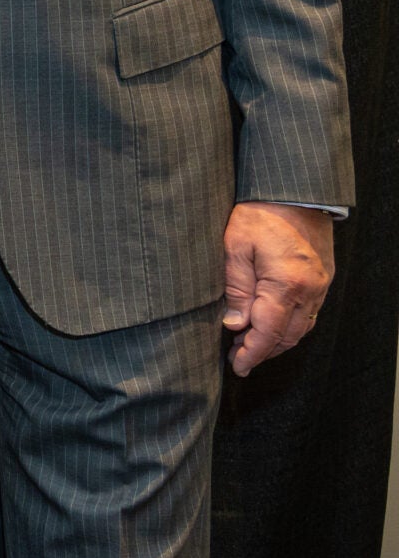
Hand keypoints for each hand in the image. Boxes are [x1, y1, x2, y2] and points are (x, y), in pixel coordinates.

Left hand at [222, 201, 334, 376]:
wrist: (295, 191)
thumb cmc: (259, 214)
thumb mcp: (235, 247)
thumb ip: (236, 289)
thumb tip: (234, 324)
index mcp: (286, 285)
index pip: (268, 333)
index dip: (251, 353)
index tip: (237, 367)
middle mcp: (309, 291)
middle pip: (287, 336)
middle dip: (263, 352)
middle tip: (239, 359)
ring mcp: (320, 286)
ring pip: (301, 328)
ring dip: (278, 342)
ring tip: (252, 346)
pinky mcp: (324, 279)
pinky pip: (310, 314)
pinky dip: (292, 326)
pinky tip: (275, 326)